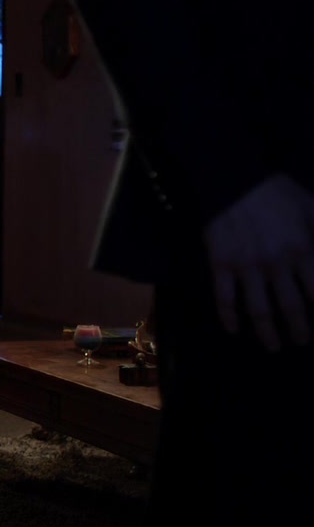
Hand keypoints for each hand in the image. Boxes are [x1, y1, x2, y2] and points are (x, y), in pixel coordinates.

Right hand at [205, 174, 313, 350]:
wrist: (232, 180)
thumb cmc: (277, 192)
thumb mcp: (312, 207)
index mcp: (304, 250)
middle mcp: (277, 264)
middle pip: (292, 307)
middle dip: (300, 329)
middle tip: (302, 341)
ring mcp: (247, 267)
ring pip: (259, 310)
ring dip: (268, 333)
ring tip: (273, 346)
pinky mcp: (222, 265)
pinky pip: (224, 298)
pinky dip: (228, 317)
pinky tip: (233, 330)